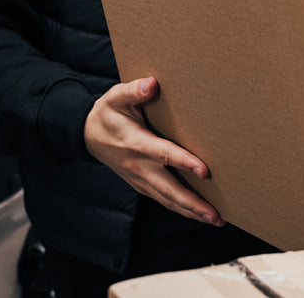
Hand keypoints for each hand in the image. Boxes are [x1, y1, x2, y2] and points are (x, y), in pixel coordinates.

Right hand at [84, 77, 223, 225]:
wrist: (87, 135)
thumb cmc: (108, 113)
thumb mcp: (116, 97)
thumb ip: (134, 90)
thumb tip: (152, 84)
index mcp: (137, 144)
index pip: (164, 155)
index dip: (184, 162)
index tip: (205, 171)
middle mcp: (139, 166)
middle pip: (169, 189)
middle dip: (193, 203)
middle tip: (216, 215)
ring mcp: (140, 179)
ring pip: (168, 200)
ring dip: (191, 211)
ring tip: (215, 219)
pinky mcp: (142, 185)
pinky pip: (163, 200)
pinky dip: (181, 209)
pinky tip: (198, 214)